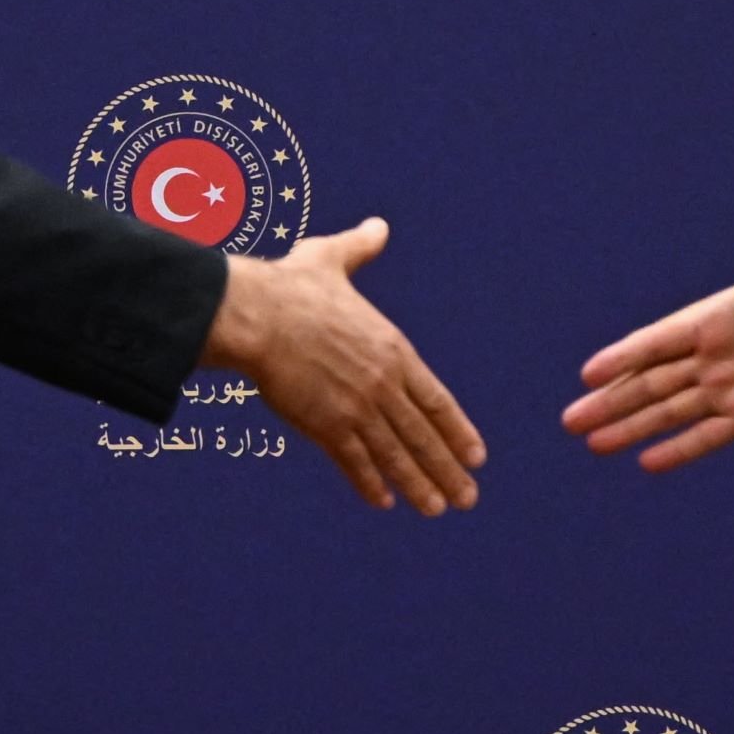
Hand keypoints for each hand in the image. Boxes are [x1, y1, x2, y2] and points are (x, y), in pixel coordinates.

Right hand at [203, 217, 484, 514]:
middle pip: (422, 435)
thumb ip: (361, 249)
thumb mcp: (333, 259)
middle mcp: (381, 383)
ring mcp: (355, 407)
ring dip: (418, 484)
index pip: (436, 399)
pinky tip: (384, 502)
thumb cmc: (292, 286)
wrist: (257, 314)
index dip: (457, 431)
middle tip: (468, 497)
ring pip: (394, 454)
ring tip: (437, 507)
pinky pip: (353, 461)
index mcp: (392, 349)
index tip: (476, 455)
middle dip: (447, 469)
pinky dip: (370, 483)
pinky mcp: (323, 425)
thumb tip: (378, 226)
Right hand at [563, 184, 733, 471]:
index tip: (590, 373)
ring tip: (593, 443)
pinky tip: (647, 462)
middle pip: (650, 383)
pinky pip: (708, 435)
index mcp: (711, 320)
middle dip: (612, 401)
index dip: (626, 357)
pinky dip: (679, 449)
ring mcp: (726, 388)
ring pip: (669, 412)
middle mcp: (709, 357)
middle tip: (570, 420)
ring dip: (632, 427)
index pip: (658, 342)